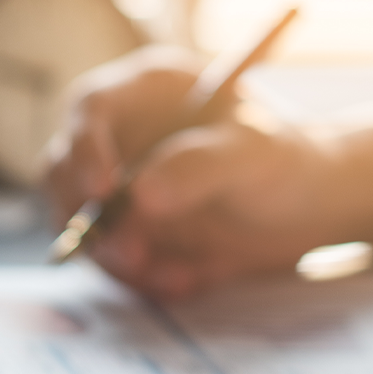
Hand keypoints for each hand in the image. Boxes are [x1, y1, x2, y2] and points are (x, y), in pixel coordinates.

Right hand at [43, 46, 347, 299]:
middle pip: (65, 170)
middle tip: (133, 255)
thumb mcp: (254, 156)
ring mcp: (117, 184)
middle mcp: (121, 134)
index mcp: (147, 91)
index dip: (86, 149)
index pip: (91, 107)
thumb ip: (200, 167)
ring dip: (117, 259)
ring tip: (176, 277)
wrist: (307, 209)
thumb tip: (141, 194)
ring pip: (81, 223)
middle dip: (91, 219)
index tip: (104, 194)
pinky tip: (185, 282)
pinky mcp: (127, 229)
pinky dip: (139, 279)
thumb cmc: (284, 162)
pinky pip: (110, 258)